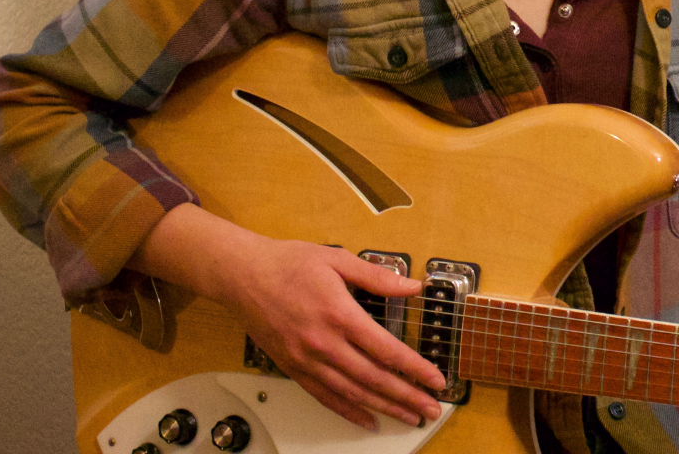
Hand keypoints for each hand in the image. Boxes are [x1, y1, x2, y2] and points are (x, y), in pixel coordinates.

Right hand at [128, 204, 446, 430]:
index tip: (435, 378)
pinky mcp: (293, 369)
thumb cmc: (289, 263)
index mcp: (340, 314)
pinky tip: (367, 419)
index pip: (386, 350)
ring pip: (352, 393)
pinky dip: (348, 411)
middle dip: (407, 396)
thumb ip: (377, 276)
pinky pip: (324, 397)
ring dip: (384, 408)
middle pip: (373, 378)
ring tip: (408, 417)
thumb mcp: (337, 259)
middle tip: (431, 408)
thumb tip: (412, 285)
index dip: (414, 368)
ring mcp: (307, 360)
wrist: (243, 276)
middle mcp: (324, 344)